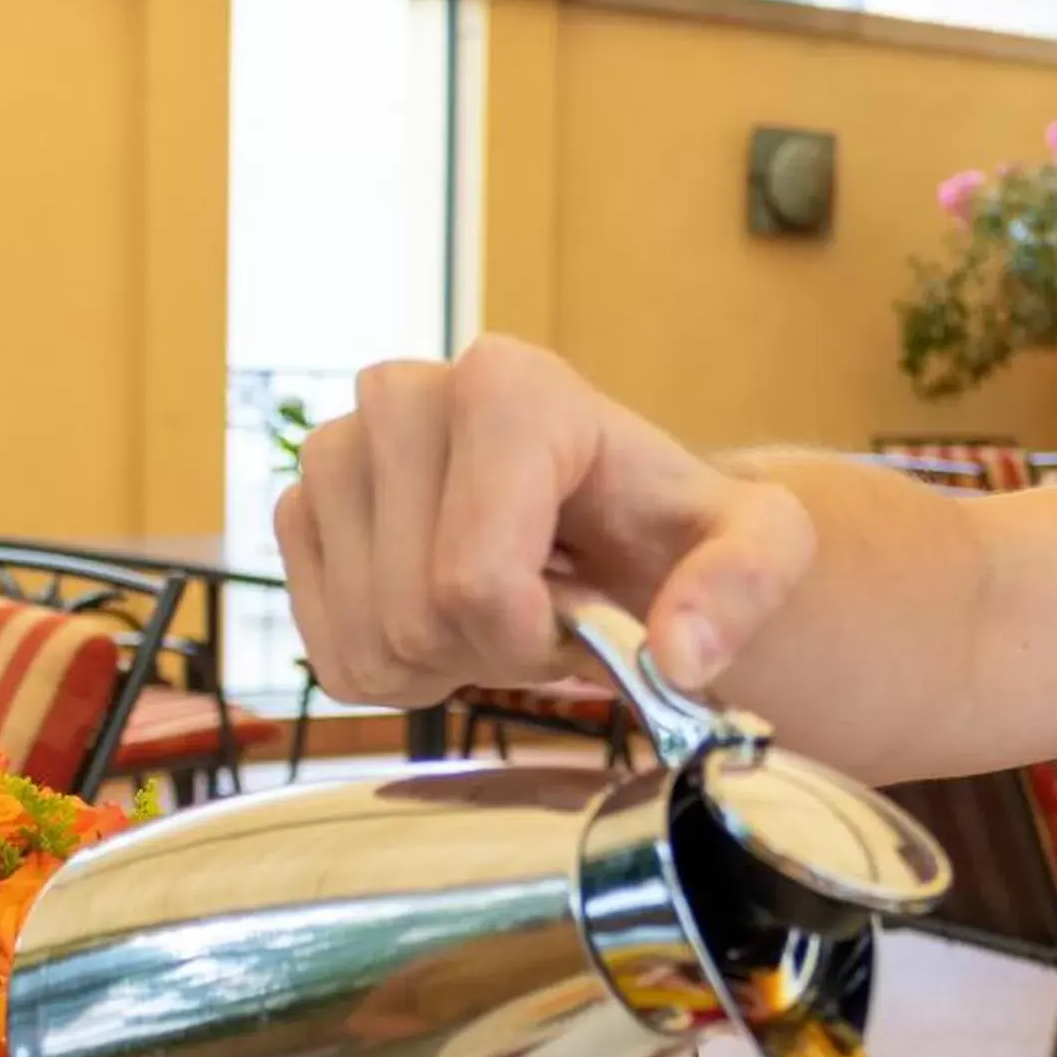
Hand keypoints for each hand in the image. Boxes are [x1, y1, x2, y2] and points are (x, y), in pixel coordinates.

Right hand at [276, 336, 816, 707]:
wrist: (615, 525)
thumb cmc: (674, 528)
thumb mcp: (757, 543)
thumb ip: (744, 585)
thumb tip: (680, 656)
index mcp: (508, 387)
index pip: (471, 581)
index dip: (532, 639)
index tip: (584, 619)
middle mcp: (404, 395)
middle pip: (417, 617)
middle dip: (494, 654)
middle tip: (550, 618)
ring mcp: (337, 448)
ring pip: (369, 642)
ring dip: (447, 666)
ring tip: (504, 609)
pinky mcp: (299, 507)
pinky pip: (327, 652)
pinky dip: (395, 670)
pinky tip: (448, 619)